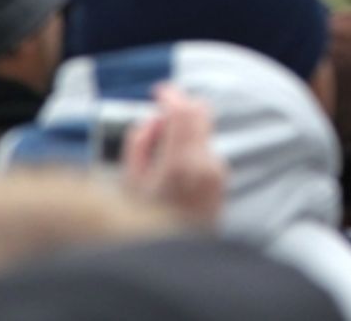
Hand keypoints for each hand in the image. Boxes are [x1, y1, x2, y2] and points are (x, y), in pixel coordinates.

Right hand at [123, 84, 227, 225]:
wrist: (174, 258)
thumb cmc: (145, 222)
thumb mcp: (128, 182)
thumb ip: (140, 141)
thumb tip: (155, 119)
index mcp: (180, 164)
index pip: (184, 111)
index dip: (171, 95)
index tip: (159, 92)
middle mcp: (206, 165)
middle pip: (200, 113)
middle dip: (180, 107)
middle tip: (159, 116)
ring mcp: (218, 173)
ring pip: (202, 132)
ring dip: (183, 132)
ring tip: (160, 157)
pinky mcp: (222, 180)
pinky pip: (206, 151)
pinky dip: (191, 149)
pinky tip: (174, 171)